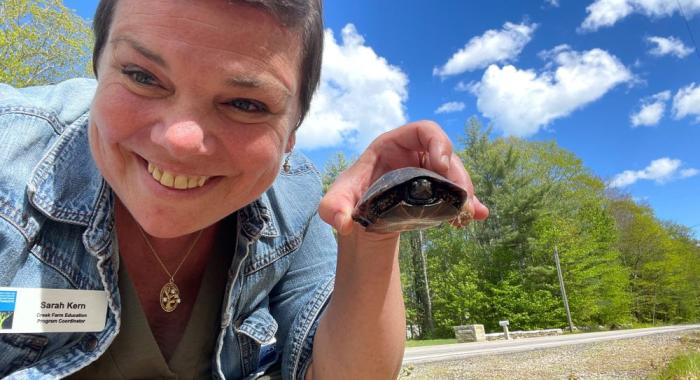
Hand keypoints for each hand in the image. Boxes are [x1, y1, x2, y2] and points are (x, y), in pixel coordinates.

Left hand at [319, 120, 488, 235]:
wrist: (361, 221)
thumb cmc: (348, 202)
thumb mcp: (334, 203)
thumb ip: (332, 208)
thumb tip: (344, 222)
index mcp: (392, 145)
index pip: (423, 129)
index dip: (438, 141)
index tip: (441, 165)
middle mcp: (415, 154)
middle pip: (446, 153)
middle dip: (457, 173)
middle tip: (461, 198)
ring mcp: (429, 172)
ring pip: (455, 173)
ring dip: (465, 191)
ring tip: (468, 212)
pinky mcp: (437, 190)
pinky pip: (458, 192)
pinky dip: (468, 203)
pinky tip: (477, 215)